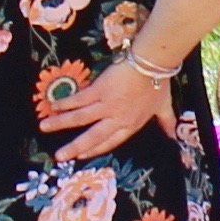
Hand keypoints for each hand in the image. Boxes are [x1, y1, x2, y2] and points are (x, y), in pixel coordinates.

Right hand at [45, 49, 181, 162]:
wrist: (152, 63)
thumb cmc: (159, 83)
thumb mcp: (164, 106)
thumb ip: (166, 121)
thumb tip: (175, 136)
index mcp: (131, 124)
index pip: (111, 141)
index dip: (95, 149)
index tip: (82, 156)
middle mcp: (116, 119)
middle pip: (92, 137)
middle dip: (74, 147)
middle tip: (58, 156)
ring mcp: (106, 106)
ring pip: (80, 119)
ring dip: (61, 123)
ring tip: (44, 127)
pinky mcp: (99, 91)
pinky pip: (78, 100)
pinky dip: (64, 103)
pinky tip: (52, 105)